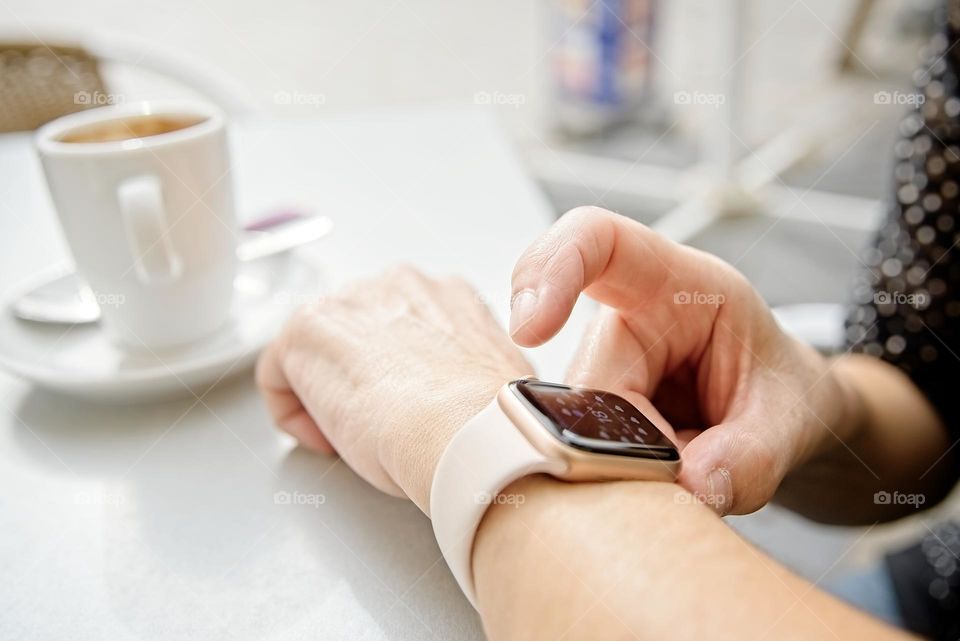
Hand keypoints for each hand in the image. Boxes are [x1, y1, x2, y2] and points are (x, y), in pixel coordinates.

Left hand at [256, 266, 531, 512]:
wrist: (468, 430)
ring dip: (326, 395)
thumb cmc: (489, 420)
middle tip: (373, 427)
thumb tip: (464, 395)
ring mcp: (349, 300)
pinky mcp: (307, 329)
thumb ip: (469, 371)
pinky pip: (279, 373)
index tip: (403, 412)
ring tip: (351, 438)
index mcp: (447, 294)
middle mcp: (396, 284)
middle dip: (358, 379)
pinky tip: (325, 440)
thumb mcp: (497, 380)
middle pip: (356, 333)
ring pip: (317, 351)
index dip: (396, 376)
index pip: (401, 326)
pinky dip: (293, 412)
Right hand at [510, 207, 862, 514]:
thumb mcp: (792, 416)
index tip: (531, 329)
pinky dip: (621, 482)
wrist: (776, 410)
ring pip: (577, 430)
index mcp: (677, 283)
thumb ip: (752, 454)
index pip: (596, 241)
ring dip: (630, 470)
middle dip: (626, 446)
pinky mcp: (586, 413)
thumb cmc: (779, 385)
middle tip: (687, 480)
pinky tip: (664, 480)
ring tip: (694, 473)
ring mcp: (600, 369)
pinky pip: (581, 454)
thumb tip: (689, 485)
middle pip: (586, 380)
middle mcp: (625, 320)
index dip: (550, 268)